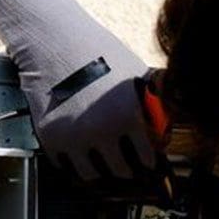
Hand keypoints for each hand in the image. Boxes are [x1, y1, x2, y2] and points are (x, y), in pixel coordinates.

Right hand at [0, 0, 156, 182]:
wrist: (52, 42)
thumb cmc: (97, 51)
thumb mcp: (135, 72)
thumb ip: (153, 101)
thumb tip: (168, 126)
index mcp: (129, 114)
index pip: (148, 159)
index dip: (151, 163)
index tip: (150, 165)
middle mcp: (102, 130)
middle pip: (123, 173)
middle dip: (129, 171)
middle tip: (130, 170)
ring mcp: (74, 137)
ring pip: (94, 176)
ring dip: (103, 173)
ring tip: (107, 166)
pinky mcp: (51, 139)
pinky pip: (68, 168)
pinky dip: (77, 166)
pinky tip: (84, 156)